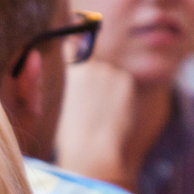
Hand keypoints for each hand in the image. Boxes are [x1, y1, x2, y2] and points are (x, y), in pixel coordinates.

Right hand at [55, 60, 143, 189]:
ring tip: (105, 114)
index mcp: (69, 70)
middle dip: (100, 80)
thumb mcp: (66, 103)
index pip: (74, 45)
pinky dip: (125, 98)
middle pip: (99, 64)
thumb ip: (75, 83)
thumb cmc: (74, 136)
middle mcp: (88, 65)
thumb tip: (84, 78)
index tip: (82, 51)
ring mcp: (108, 71)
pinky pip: (126, 86)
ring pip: (114, 76)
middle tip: (97, 106)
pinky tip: (115, 114)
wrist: (91, 149)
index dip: (79, 47)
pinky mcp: (125, 80)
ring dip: (113, 90)